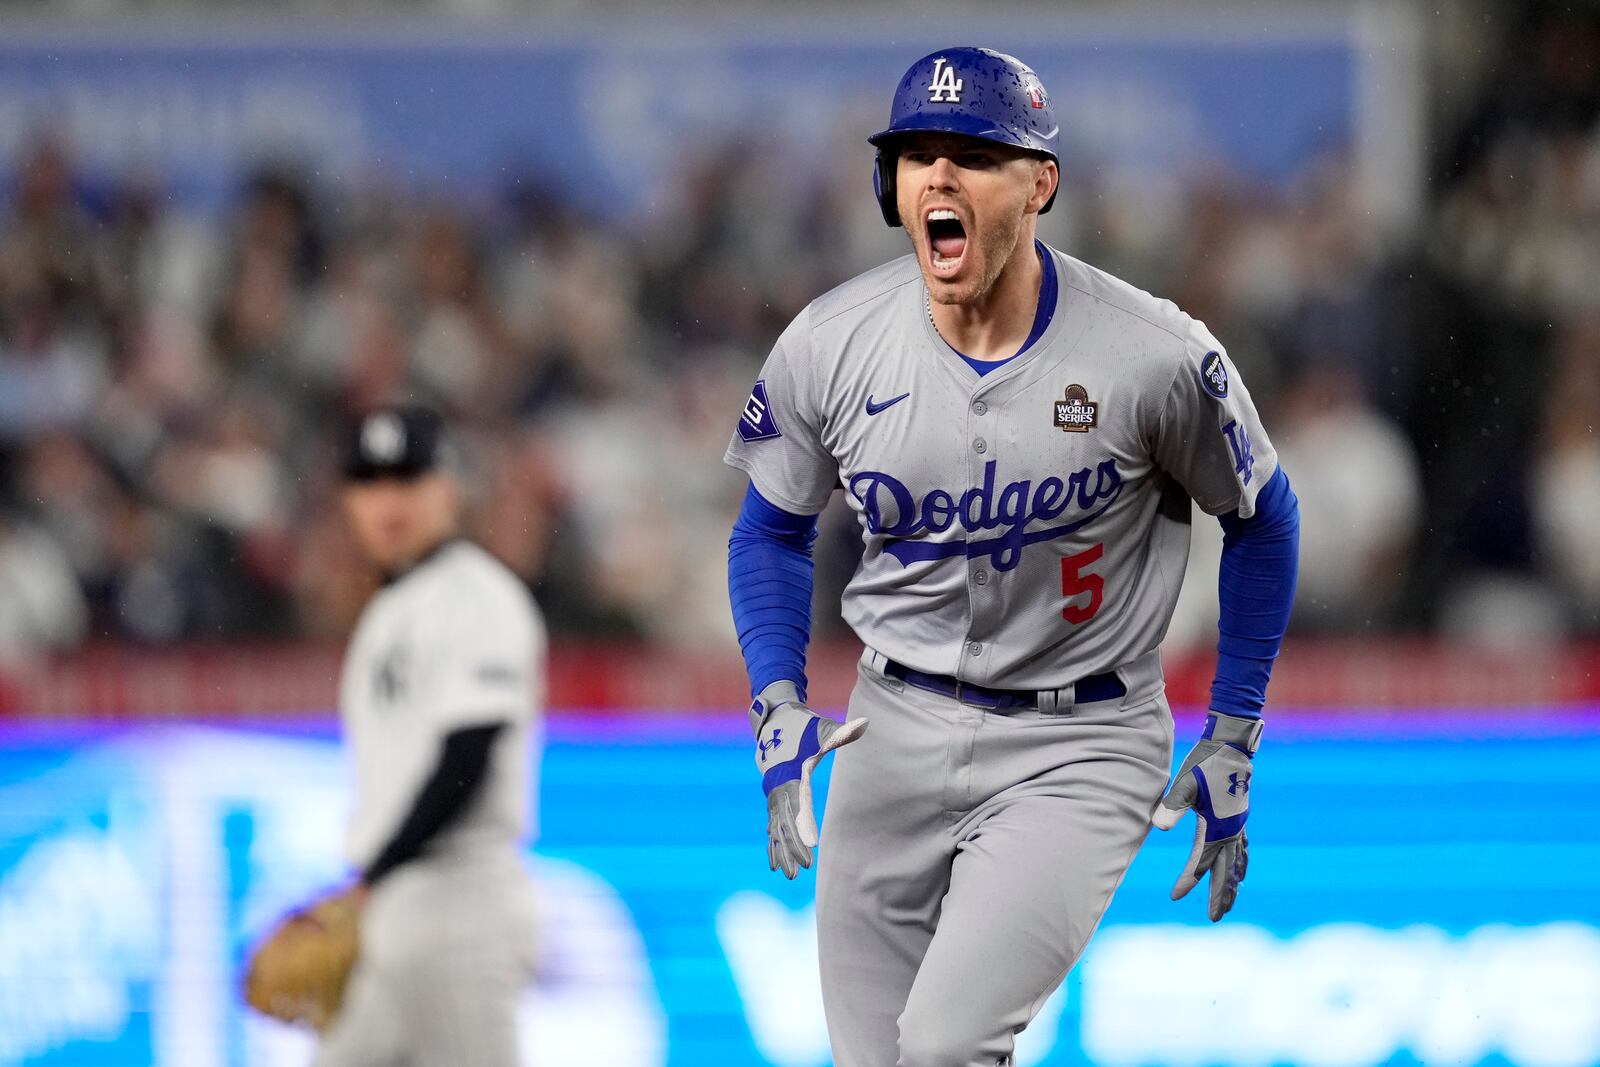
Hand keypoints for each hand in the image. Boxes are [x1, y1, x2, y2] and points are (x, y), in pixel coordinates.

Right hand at [750, 681, 867, 877]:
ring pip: (776, 829)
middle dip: (793, 847)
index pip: (797, 805)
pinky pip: (771, 825)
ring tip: (789, 875)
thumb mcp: (820, 728)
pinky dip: (773, 844)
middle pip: (784, 823)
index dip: (802, 827)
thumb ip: (839, 732)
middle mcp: (779, 787)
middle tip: (803, 871)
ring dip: (782, 852)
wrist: (776, 719)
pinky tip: (775, 864)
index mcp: (792, 774)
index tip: (810, 846)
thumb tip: (862, 726)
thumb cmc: (803, 726)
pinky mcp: (773, 797)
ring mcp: (774, 794)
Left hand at [1152, 711, 1260, 920]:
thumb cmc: (1204, 763)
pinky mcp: (1239, 817)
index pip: (1201, 863)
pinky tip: (1240, 870)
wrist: (1231, 744)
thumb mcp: (1185, 784)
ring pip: (1237, 863)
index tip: (1174, 896)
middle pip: (1225, 870)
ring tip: (1228, 903)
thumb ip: (1172, 806)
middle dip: (1219, 895)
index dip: (1188, 881)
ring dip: (1232, 884)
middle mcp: (1232, 830)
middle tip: (1213, 918)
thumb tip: (1157, 828)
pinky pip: (1243, 848)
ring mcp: (1238, 825)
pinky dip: (1241, 864)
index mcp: (1219, 827)